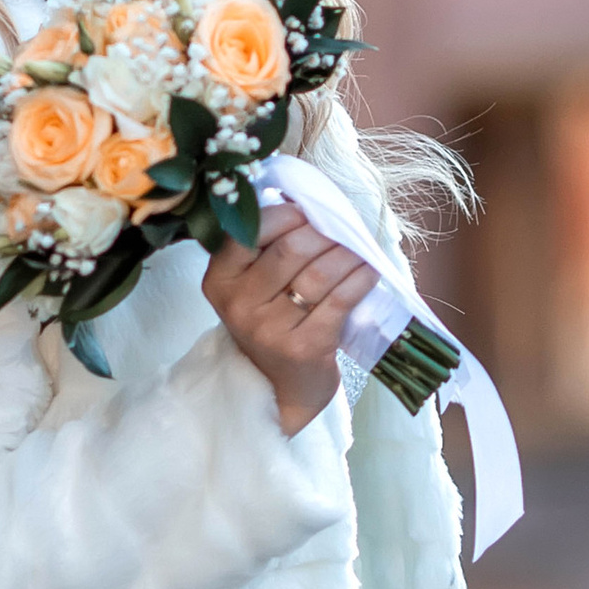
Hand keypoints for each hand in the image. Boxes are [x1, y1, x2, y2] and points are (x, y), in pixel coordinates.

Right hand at [203, 204, 371, 437]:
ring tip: (359, 250)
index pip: (249, 231)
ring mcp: (270, 329)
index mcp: (219, 280)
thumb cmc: (269, 324)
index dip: (285, 214)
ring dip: (348, 254)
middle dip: (324, 232)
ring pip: (320, 273)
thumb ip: (264, 248)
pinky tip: (368, 271)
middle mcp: (238, 305)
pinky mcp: (304, 348)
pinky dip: (361, 279)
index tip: (306, 212)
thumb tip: (303, 198)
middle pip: (291, 248)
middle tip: (340, 230)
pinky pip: (341, 300)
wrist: (277, 389)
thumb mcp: (250, 287)